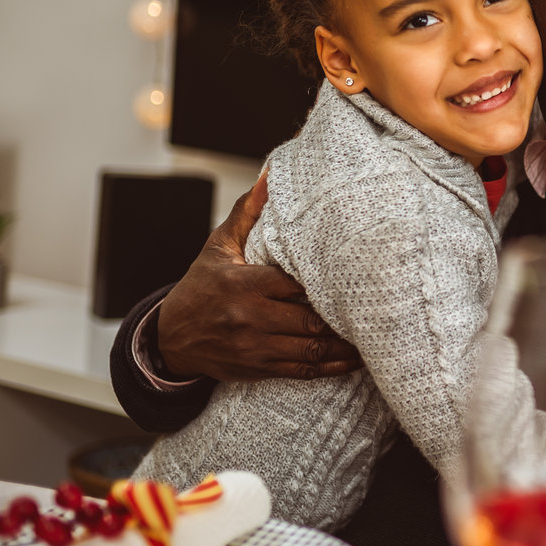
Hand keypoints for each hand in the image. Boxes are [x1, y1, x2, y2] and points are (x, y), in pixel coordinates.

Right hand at [156, 175, 361, 382]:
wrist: (169, 337)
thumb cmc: (202, 286)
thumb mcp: (218, 247)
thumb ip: (247, 213)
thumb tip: (269, 175)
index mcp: (243, 283)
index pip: (295, 283)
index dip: (327, 283)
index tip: (355, 277)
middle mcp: (249, 316)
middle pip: (309, 319)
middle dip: (343, 319)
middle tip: (376, 311)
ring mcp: (254, 346)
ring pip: (310, 348)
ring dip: (345, 347)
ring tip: (373, 339)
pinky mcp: (258, 367)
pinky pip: (301, 370)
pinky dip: (330, 367)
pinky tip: (353, 361)